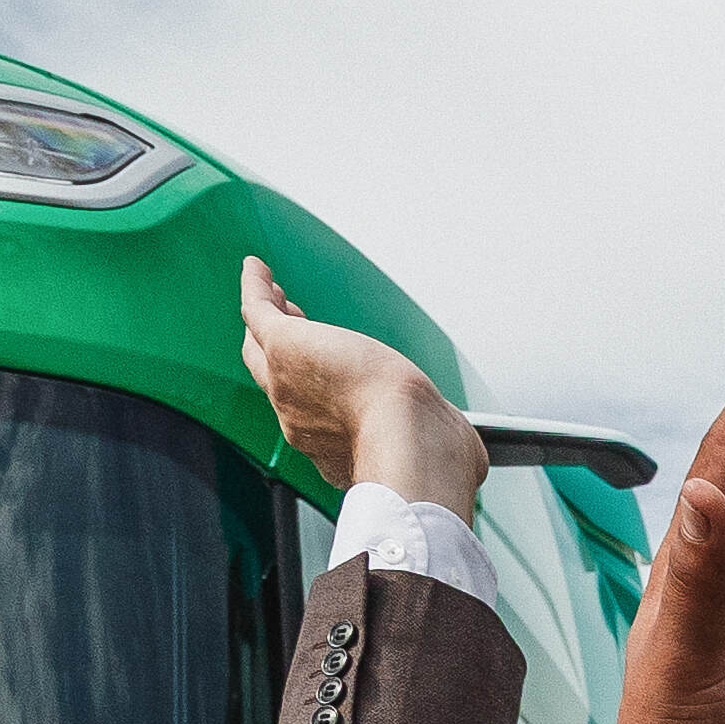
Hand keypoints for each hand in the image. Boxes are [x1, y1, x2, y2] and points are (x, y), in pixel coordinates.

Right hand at [239, 252, 488, 519]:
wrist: (408, 444)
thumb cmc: (427, 453)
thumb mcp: (436, 449)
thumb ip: (444, 445)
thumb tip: (469, 455)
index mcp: (331, 448)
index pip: (310, 413)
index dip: (311, 388)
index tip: (323, 367)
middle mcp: (299, 420)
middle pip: (271, 377)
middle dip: (276, 351)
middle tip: (288, 319)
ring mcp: (285, 383)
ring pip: (262, 344)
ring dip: (269, 316)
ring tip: (272, 291)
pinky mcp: (284, 346)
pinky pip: (257, 308)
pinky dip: (255, 286)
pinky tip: (256, 268)